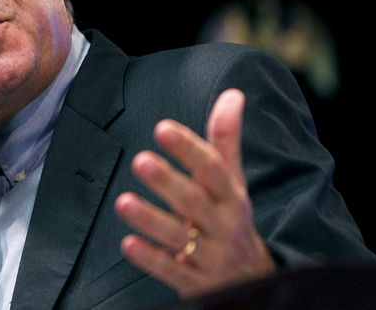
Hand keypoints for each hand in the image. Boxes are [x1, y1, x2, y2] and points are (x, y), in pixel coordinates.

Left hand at [114, 88, 274, 298]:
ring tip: (122, 202)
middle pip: (194, 202)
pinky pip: (171, 271)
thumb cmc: (230, 217)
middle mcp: (222, 224)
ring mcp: (209, 256)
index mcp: (232, 196)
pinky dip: (150, 258)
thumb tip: (232, 94)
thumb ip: (226, 140)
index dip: (190, 149)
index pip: (213, 170)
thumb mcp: (233, 181)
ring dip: (150, 219)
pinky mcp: (194, 282)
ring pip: (178, 237)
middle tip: (140, 161)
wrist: (253, 280)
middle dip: (168, 182)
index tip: (163, 129)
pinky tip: (127, 244)